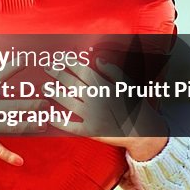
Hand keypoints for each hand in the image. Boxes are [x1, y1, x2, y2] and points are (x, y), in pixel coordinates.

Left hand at [48, 59, 168, 160]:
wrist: (145, 132)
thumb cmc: (135, 106)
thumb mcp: (127, 84)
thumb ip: (112, 70)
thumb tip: (97, 59)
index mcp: (105, 86)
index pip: (82, 70)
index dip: (69, 62)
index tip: (59, 57)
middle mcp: (96, 99)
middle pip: (72, 83)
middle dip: (57, 74)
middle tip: (47, 68)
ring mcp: (92, 116)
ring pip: (68, 101)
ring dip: (54, 93)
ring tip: (45, 87)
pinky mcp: (91, 131)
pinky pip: (71, 126)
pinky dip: (59, 121)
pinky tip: (49, 116)